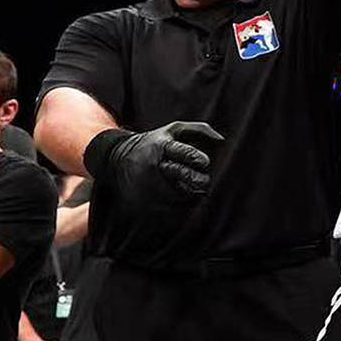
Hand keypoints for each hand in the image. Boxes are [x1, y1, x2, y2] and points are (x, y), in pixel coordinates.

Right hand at [92, 122, 222, 196]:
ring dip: (193, 193)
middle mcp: (154, 167)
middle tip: (203, 180)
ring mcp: (149, 187)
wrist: (119, 162)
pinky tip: (181, 196)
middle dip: (199, 180)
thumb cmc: (155, 144)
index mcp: (162, 147)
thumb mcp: (173, 130)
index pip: (183, 152)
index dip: (197, 158)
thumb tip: (222, 141)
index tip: (205, 162)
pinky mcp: (146, 203)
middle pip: (184, 176)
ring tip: (191, 186)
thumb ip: (199, 130)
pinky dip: (182, 204)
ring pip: (182, 196)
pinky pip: (173, 209)